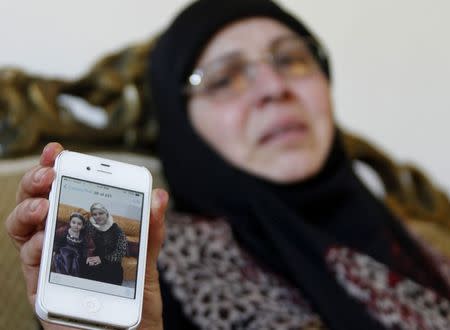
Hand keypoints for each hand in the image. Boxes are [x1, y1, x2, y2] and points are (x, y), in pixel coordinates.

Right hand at [5, 142, 168, 329]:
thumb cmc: (135, 302)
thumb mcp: (146, 264)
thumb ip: (149, 232)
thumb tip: (160, 197)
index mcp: (85, 232)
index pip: (66, 192)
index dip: (57, 169)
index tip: (58, 151)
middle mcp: (63, 243)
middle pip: (37, 204)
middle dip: (36, 182)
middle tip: (49, 174)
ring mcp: (50, 264)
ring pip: (22, 229)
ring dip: (27, 212)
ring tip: (42, 207)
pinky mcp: (42, 288)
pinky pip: (28, 262)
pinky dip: (33, 247)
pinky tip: (43, 243)